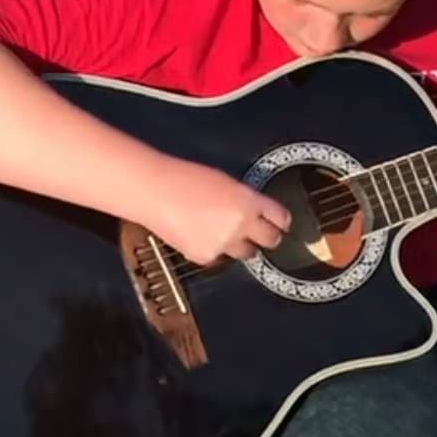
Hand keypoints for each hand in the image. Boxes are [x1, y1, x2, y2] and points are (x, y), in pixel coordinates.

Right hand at [147, 160, 290, 262]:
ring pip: (246, 252)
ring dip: (242, 244)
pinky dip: (215, 249)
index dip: (282, 221)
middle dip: (268, 237)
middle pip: (271, 240)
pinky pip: (220, 257)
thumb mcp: (226, 182)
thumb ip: (245, 199)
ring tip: (225, 232)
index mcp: (249, 201)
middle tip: (262, 234)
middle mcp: (242, 224)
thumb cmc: (185, 179)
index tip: (281, 223)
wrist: (155, 191)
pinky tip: (201, 234)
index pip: (281, 217)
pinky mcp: (206, 256)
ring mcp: (225, 243)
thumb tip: (255, 211)